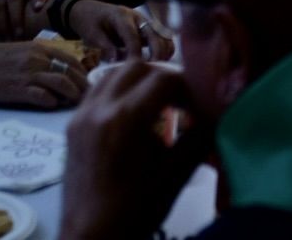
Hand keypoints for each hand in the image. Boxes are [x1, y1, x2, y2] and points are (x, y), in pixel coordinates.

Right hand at [0, 41, 88, 109]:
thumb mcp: (21, 51)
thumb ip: (41, 58)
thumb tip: (60, 71)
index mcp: (40, 48)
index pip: (71, 60)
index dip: (84, 72)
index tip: (90, 83)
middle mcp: (37, 59)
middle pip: (70, 72)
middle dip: (83, 85)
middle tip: (90, 97)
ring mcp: (28, 74)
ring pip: (62, 83)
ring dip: (73, 94)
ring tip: (76, 103)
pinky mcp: (17, 89)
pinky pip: (42, 97)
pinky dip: (52, 102)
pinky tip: (53, 105)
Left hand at [61, 63, 211, 239]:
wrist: (91, 238)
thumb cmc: (136, 210)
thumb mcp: (177, 173)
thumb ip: (200, 137)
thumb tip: (220, 113)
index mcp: (125, 119)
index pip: (165, 78)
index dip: (188, 87)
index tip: (198, 106)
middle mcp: (99, 109)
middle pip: (137, 68)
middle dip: (164, 78)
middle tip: (180, 101)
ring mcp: (81, 116)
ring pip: (113, 74)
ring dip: (139, 81)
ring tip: (156, 105)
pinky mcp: (72, 126)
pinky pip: (97, 92)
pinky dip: (118, 92)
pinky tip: (132, 115)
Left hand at [70, 1, 174, 62]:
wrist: (91, 10)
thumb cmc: (90, 22)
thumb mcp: (92, 34)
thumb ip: (105, 46)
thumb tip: (116, 61)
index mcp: (121, 16)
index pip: (132, 35)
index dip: (135, 52)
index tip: (135, 67)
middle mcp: (138, 17)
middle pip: (155, 34)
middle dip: (156, 53)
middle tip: (151, 70)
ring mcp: (146, 22)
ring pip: (164, 36)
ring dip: (164, 52)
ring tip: (156, 69)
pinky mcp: (149, 29)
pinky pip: (163, 39)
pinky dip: (165, 50)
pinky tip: (159, 63)